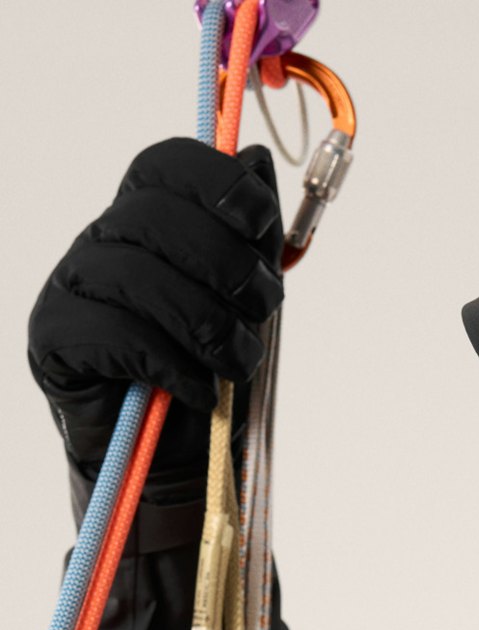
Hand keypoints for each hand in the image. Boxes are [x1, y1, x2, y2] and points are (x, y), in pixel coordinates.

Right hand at [28, 137, 283, 456]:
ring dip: (207, 325)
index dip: (217, 182)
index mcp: (147, 219)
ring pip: (140, 277)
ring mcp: (73, 287)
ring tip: (235, 363)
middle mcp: (103, 241)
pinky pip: (116, 335)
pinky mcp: (54, 341)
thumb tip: (254, 160)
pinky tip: (196, 390)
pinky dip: (172, 366)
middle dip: (226, 264)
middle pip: (156, 215)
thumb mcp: (243, 301)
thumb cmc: (206, 370)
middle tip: (262, 310)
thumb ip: (250, 236)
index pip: (166, 164)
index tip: (259, 222)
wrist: (174, 459)